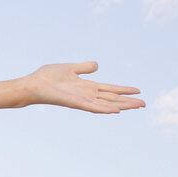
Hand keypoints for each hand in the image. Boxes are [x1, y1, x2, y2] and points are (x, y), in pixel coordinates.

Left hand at [24, 61, 144, 113]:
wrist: (33, 84)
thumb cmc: (47, 77)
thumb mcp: (70, 68)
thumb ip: (84, 67)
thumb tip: (97, 65)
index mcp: (86, 86)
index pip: (110, 89)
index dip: (123, 90)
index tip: (138, 90)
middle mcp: (87, 95)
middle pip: (112, 98)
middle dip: (128, 101)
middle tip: (144, 104)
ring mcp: (82, 100)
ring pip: (107, 104)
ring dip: (122, 106)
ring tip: (137, 106)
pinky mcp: (76, 103)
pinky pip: (93, 107)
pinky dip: (105, 109)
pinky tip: (117, 111)